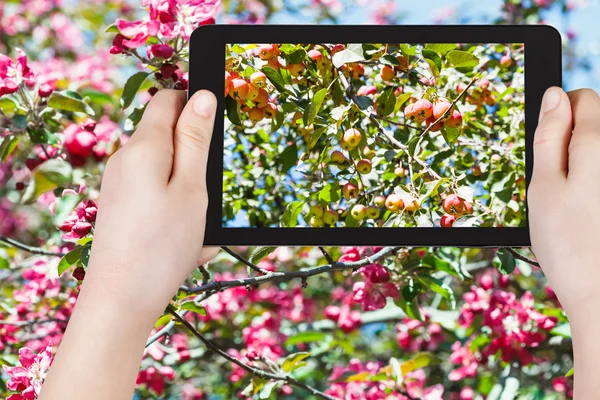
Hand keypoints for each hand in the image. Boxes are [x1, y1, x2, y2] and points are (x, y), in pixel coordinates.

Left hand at [84, 89, 219, 315]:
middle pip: (168, 140)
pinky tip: (185, 246)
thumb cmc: (163, 244)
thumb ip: (197, 140)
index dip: (194, 104)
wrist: (121, 300)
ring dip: (190, 196)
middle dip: (197, 164)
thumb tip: (203, 97)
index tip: (216, 130)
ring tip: (200, 234)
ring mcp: (118, 185)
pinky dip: (175, 215)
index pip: (168, 100)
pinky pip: (155, 199)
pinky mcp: (119, 208)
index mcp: (144, 147)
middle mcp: (124, 160)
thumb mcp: (193, 188)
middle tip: (212, 200)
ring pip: (166, 176)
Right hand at [529, 87, 599, 319]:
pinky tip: (591, 218)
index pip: (582, 99)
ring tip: (577, 207)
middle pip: (596, 125)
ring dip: (586, 169)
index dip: (559, 115)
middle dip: (574, 144)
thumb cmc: (567, 243)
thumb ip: (548, 137)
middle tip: (558, 185)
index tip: (548, 147)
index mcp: (597, 145)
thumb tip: (554, 95)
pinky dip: (595, 190)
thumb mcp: (543, 187)